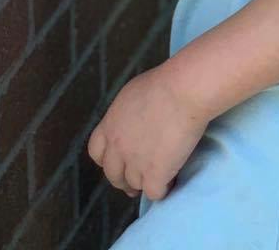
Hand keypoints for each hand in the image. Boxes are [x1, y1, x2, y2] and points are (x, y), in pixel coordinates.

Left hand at [88, 62, 209, 201]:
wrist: (182, 92)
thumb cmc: (162, 84)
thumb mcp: (131, 95)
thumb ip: (124, 116)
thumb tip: (129, 126)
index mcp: (110, 126)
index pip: (96, 152)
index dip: (107, 159)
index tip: (119, 160)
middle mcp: (118, 148)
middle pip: (113, 175)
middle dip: (125, 179)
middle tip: (140, 177)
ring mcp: (135, 164)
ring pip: (135, 185)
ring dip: (146, 182)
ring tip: (161, 174)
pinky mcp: (155, 175)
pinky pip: (155, 193)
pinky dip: (164, 189)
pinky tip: (172, 179)